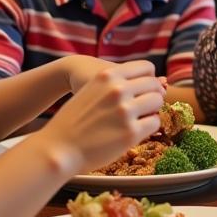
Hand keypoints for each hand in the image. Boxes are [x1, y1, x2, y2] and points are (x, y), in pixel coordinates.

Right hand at [42, 60, 163, 173]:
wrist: (59, 148)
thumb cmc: (76, 120)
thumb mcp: (92, 90)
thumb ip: (117, 84)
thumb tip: (158, 83)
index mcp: (108, 75)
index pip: (147, 68)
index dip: (149, 80)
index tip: (145, 90)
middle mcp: (118, 89)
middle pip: (154, 85)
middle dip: (152, 95)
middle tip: (144, 107)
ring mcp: (125, 110)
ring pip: (157, 102)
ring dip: (152, 110)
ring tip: (140, 118)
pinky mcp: (131, 132)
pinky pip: (155, 122)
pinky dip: (149, 126)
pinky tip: (137, 130)